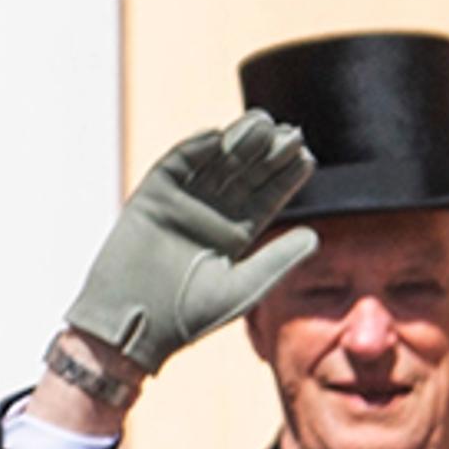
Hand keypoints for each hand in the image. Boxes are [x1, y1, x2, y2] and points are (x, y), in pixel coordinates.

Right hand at [62, 114, 319, 377]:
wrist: (133, 325)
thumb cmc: (188, 317)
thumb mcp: (243, 289)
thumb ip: (277, 261)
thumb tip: (315, 236)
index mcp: (236, 234)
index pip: (268, 196)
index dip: (286, 175)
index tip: (305, 154)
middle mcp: (211, 214)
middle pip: (245, 173)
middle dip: (267, 152)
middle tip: (290, 132)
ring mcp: (181, 204)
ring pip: (214, 163)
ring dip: (236, 141)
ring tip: (262, 123)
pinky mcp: (151, 199)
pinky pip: (173, 167)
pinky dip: (192, 150)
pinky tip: (216, 136)